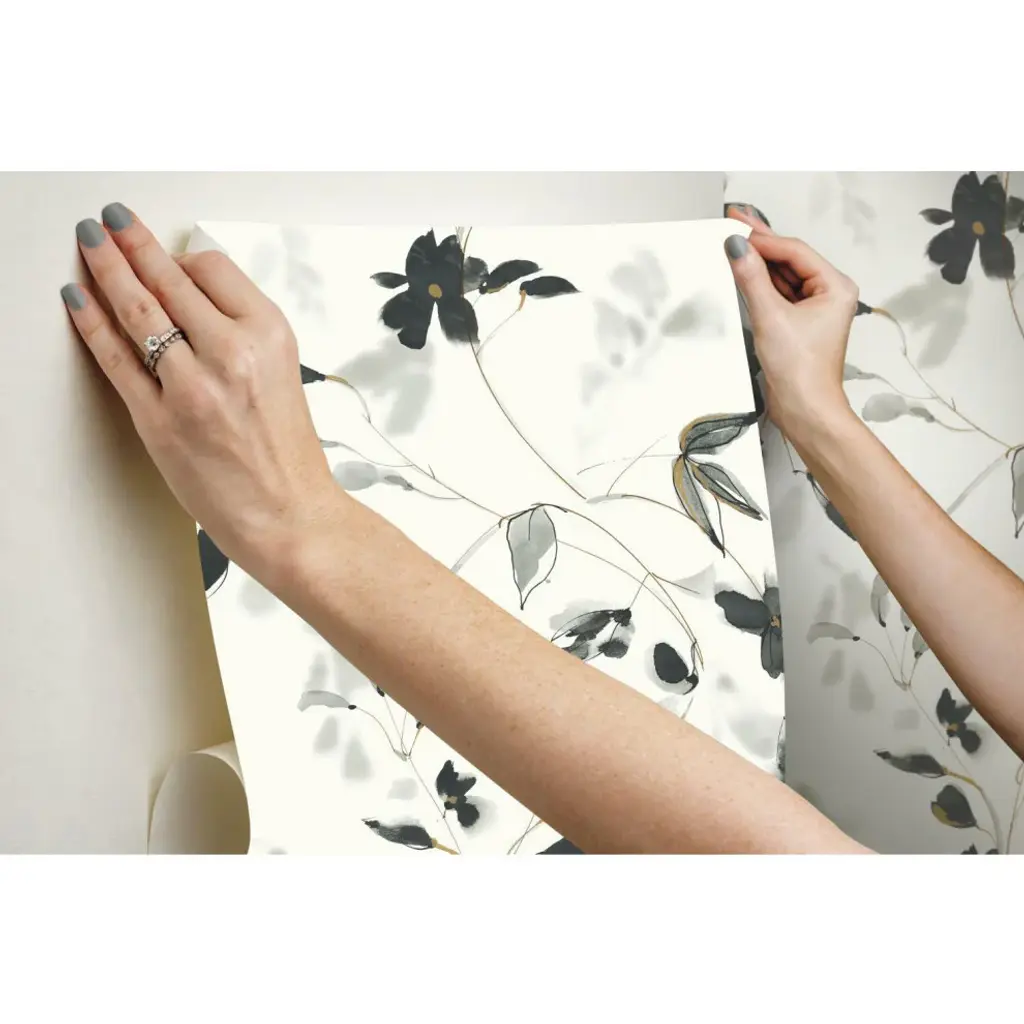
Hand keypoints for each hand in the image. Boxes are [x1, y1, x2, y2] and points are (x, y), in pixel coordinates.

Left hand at [61, 205, 337, 584]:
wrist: (290, 515)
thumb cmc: (287, 454)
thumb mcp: (282, 373)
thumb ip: (240, 332)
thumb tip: (192, 295)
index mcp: (270, 335)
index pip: (212, 268)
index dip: (181, 257)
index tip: (164, 252)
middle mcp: (232, 353)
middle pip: (169, 280)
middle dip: (131, 242)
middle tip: (110, 220)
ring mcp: (193, 387)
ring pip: (137, 309)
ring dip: (104, 267)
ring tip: (88, 242)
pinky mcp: (160, 420)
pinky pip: (116, 358)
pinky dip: (91, 323)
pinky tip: (77, 299)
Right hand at [723, 205, 859, 439]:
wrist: (805, 410)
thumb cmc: (801, 371)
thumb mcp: (771, 317)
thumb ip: (752, 278)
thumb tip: (737, 247)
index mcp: (835, 287)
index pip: (794, 252)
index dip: (764, 238)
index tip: (736, 227)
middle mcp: (828, 294)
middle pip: (789, 260)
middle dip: (761, 244)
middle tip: (733, 223)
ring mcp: (813, 309)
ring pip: (782, 276)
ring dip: (758, 263)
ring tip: (732, 245)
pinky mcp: (797, 324)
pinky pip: (778, 294)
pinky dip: (760, 284)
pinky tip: (743, 272)